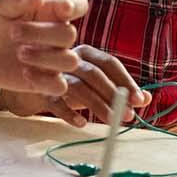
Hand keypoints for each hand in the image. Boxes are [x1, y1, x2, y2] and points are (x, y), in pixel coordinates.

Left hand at [0, 0, 91, 95]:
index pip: (78, 5)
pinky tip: (25, 72)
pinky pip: (60, 87)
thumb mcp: (1, 7)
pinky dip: (44, 80)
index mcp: (52, 12)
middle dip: (41, 33)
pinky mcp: (46, 81)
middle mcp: (57, 36)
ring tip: (19, 53)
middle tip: (12, 33)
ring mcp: (54, 59)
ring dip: (45, 57)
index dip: (77, 6)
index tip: (63, 7)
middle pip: (69, 34)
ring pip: (71, 61)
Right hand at [0, 46, 150, 126]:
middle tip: (128, 116)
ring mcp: (54, 72)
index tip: (140, 100)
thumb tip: (147, 99)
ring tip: (111, 123)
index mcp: (86, 52)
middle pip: (95, 74)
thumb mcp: (95, 83)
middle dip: (114, 96)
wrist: (29, 80)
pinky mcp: (40, 88)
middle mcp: (70, 58)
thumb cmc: (70, 81)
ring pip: (78, 88)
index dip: (126, 81)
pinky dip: (69, 113)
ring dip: (97, 106)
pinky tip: (81, 124)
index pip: (110, 63)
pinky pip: (55, 101)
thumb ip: (119, 88)